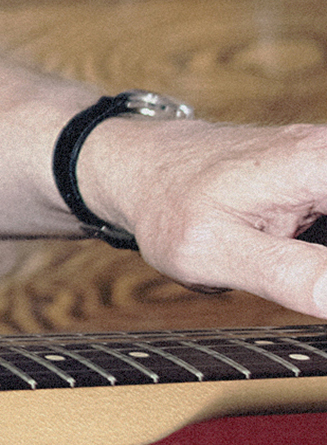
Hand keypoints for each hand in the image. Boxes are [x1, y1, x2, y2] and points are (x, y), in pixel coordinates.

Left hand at [81, 115, 326, 315]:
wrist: (137, 166)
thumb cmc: (168, 204)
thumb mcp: (218, 251)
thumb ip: (295, 277)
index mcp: (318, 164)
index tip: (315, 279)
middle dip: (326, 263)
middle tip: (297, 274)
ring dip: (323, 260)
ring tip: (279, 262)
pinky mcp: (325, 180)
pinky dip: (322, 254)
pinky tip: (306, 266)